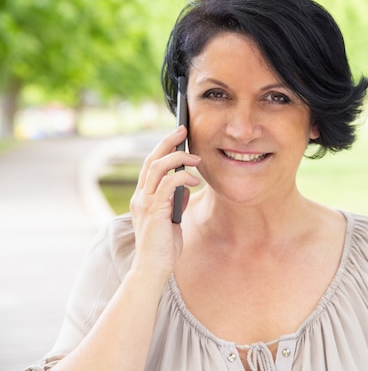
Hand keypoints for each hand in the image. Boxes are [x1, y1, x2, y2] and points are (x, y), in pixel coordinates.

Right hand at [129, 126, 200, 282]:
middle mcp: (141, 197)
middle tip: (183, 128)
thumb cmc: (163, 247)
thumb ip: (175, 202)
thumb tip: (185, 186)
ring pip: (159, 167)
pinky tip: (194, 179)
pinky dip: (183, 177)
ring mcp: (146, 203)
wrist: (153, 269)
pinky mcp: (155, 211)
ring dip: (179, 157)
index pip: (150, 164)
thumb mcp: (171, 219)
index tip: (176, 136)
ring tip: (196, 157)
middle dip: (168, 141)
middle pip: (152, 159)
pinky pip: (169, 184)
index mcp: (143, 197)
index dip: (162, 147)